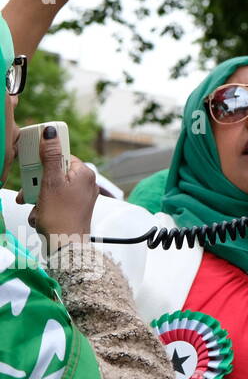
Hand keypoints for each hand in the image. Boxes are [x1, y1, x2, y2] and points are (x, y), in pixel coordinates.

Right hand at [20, 129, 97, 246]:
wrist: (66, 246)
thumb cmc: (60, 215)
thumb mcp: (51, 181)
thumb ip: (50, 156)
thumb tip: (50, 132)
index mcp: (84, 173)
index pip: (61, 157)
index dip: (43, 164)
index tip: (34, 173)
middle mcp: (86, 184)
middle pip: (53, 175)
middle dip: (37, 186)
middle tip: (30, 195)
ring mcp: (81, 198)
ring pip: (51, 191)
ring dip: (38, 200)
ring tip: (37, 210)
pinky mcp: (74, 210)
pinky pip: (54, 204)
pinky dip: (44, 210)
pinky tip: (41, 218)